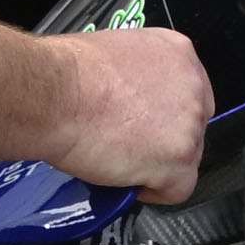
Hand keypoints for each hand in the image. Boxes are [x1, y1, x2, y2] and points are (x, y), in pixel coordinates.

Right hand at [41, 24, 212, 203]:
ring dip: (156, 165)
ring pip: (186, 159)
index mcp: (177, 53)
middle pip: (192, 128)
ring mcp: (189, 124)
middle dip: (163, 141)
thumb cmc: (66, 75)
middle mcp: (192, 85)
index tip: (145, 125)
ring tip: (119, 159)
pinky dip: (153, 191)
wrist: (52, 96)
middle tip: (129, 144)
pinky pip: (178, 190)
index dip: (164, 116)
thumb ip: (137, 77)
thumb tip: (131, 99)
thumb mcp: (114, 55)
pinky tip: (126, 178)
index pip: (189, 94)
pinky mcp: (179, 160)